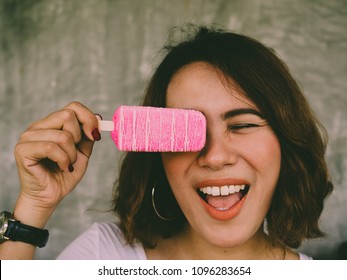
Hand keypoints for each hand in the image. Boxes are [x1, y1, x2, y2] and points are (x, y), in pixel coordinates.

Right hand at [14, 101, 100, 222]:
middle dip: (79, 137)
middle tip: (75, 154)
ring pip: (62, 135)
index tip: (95, 136)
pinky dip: (63, 160)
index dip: (88, 118)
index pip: (72, 107)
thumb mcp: (83, 152)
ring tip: (67, 165)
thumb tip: (98, 117)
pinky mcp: (23, 150)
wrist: (51, 196)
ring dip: (71, 154)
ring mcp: (29, 137)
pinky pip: (51, 148)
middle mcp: (39, 126)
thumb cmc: (64, 174)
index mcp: (52, 124)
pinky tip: (63, 167)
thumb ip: (88, 135)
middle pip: (67, 114)